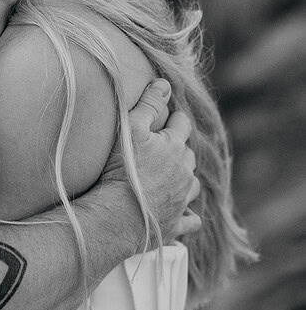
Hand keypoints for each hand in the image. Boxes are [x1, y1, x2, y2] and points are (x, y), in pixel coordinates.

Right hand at [101, 79, 200, 243]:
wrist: (116, 217)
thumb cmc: (121, 170)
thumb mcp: (131, 128)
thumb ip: (149, 104)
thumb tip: (165, 84)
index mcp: (175, 148)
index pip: (182, 125)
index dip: (175, 120)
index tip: (168, 118)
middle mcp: (184, 174)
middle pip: (188, 156)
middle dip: (180, 150)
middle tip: (164, 148)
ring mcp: (181, 201)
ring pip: (193, 186)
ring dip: (186, 181)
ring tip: (173, 179)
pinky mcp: (175, 225)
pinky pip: (190, 221)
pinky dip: (188, 217)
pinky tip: (184, 216)